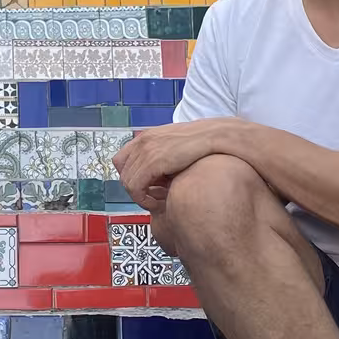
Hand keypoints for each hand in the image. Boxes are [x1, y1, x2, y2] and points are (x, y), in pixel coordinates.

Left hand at [113, 119, 241, 212]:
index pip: (121, 160)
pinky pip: (135, 188)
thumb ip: (162, 158)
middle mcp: (142, 141)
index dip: (130, 176)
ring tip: (157, 201)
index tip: (145, 186)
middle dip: (136, 189)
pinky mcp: (153, 162)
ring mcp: (146, 150)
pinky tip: (158, 203)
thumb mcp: (176, 148)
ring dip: (140, 196)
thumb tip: (157, 178)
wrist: (217, 137)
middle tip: (152, 197)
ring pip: (127, 183)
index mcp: (146, 136)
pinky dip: (143, 200)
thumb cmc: (202, 145)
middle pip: (123, 172)